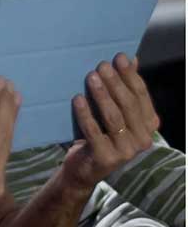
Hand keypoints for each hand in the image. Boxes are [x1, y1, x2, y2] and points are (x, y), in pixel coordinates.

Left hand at [62, 53, 159, 191]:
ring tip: (91, 77)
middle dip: (115, 82)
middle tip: (102, 65)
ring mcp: (127, 151)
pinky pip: (94, 131)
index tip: (119, 57)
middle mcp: (143, 139)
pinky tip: (77, 99)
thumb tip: (132, 58)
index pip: (141, 95)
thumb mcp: (114, 111)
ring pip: (113, 117)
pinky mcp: (107, 158)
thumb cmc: (99, 134)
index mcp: (148, 125)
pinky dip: (85, 114)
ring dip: (101, 95)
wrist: (83, 169)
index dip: (130, 75)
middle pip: (128, 104)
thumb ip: (124, 88)